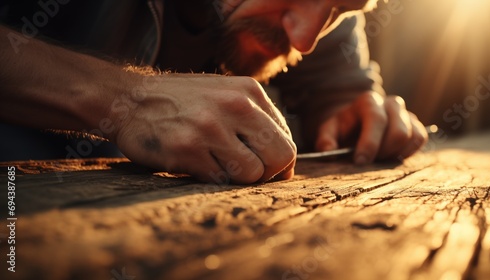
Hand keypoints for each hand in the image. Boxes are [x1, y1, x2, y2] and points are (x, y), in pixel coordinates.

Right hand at [112, 74, 295, 183]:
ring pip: (252, 174)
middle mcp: (234, 105)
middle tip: (246, 174)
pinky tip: (194, 163)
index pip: (287, 141)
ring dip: (236, 179)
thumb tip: (283, 160)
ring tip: (215, 165)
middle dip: (267, 175)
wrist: (127, 98)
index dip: (278, 164)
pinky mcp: (186, 148)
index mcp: (249, 91)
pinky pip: (219, 180)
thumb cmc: (181, 101)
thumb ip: (256, 119)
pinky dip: (211, 178)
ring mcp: (210, 126)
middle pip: (280, 157)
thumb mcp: (225, 93)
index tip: (263, 170)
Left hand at [315, 91, 427, 163]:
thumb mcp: (329, 131)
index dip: (370, 143)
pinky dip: (407, 152)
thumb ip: (325, 139)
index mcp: (368, 101)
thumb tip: (328, 150)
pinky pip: (419, 139)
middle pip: (399, 130)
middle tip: (369, 161)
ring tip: (378, 158)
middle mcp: (390, 103)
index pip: (376, 119)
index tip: (359, 161)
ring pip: (411, 136)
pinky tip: (391, 157)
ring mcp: (405, 113)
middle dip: (384, 151)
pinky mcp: (415, 124)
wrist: (357, 123)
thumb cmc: (343, 128)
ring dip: (395, 153)